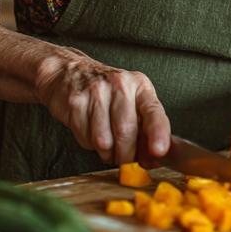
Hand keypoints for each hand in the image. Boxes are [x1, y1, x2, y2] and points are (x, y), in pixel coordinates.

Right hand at [35, 48, 170, 164]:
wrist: (70, 73)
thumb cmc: (108, 93)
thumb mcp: (133, 102)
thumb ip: (145, 128)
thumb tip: (153, 158)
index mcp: (140, 86)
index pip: (153, 111)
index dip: (158, 132)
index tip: (159, 150)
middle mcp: (121, 85)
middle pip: (126, 132)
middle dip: (126, 155)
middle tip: (124, 158)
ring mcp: (97, 92)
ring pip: (104, 141)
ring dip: (106, 153)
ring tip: (106, 142)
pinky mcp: (76, 102)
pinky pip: (86, 139)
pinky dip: (89, 144)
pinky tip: (90, 130)